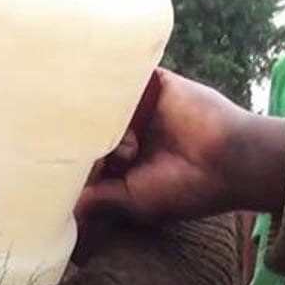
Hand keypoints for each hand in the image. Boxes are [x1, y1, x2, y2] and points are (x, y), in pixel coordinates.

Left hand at [78, 70, 284, 224]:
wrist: (225, 162)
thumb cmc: (181, 189)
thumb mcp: (130, 200)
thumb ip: (96, 197)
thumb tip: (59, 207)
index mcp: (125, 161)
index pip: (85, 153)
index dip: (73, 159)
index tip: (66, 170)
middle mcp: (130, 132)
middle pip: (90, 125)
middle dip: (84, 138)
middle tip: (108, 160)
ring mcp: (141, 107)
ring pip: (104, 103)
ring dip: (106, 120)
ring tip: (134, 148)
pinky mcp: (155, 84)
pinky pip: (127, 76)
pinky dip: (118, 86)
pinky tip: (120, 108)